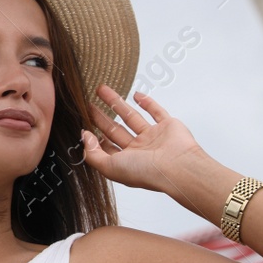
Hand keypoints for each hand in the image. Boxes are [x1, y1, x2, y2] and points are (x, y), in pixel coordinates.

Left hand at [79, 85, 209, 196]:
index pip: (107, 147)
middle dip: (101, 117)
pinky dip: (148, 102)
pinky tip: (136, 95)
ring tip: (102, 90)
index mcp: (127, 161)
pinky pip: (156, 111)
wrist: (178, 167)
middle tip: (88, 103)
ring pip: (132, 116)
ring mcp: (154, 137)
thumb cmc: (147, 172)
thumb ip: (93, 154)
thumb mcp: (109, 167)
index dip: (95, 138)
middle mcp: (140, 150)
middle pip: (116, 129)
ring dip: (117, 103)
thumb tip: (85, 137)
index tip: (84, 124)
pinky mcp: (168, 126)